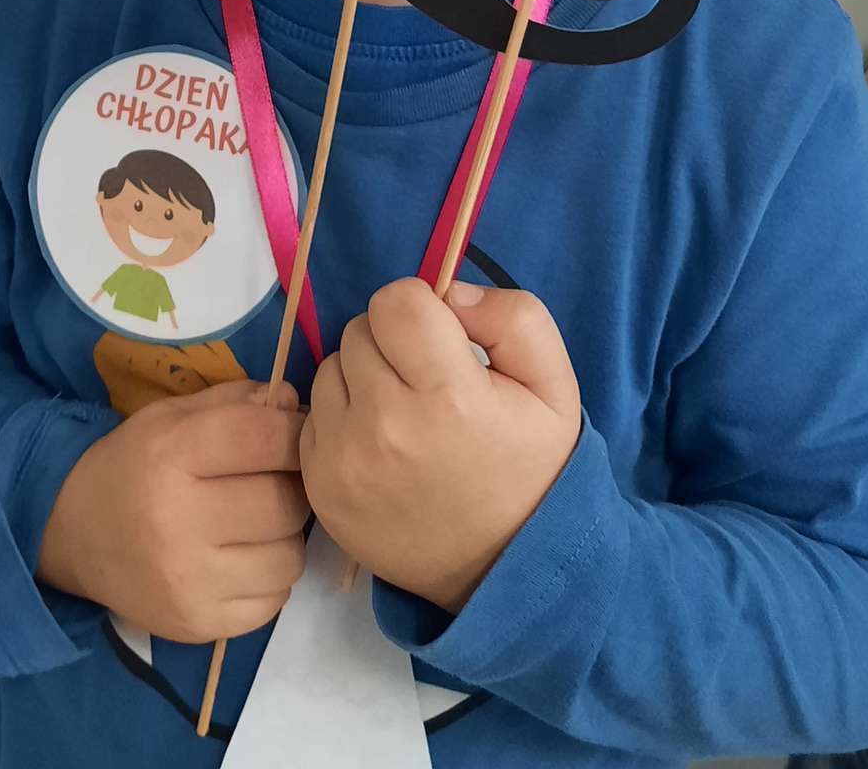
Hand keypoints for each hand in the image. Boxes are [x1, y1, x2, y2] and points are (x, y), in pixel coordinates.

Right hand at [38, 379, 307, 641]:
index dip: (293, 432)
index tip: (295, 434)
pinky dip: (268, 578)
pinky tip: (240, 559)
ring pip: (288, 557)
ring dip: (284, 537)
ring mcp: (189, 582)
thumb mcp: (170, 417)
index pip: (264, 439)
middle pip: (285, 503)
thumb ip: (235, 402)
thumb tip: (295, 404)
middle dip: (292, 487)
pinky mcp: (198, 624)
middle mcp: (178, 521)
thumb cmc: (132, 465)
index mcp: (170, 455)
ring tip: (255, 524)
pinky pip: (273, 601)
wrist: (74, 535)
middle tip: (275, 482)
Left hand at [301, 280, 580, 613]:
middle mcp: (384, 427)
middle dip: (393, 344)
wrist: (504, 573)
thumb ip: (512, 318)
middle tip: (427, 386)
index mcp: (447, 398)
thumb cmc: (530, 472)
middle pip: (361, 329)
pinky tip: (381, 448)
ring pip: (331, 367)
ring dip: (362, 379)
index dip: (421, 311)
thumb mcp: (553, 389)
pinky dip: (342, 419)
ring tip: (404, 418)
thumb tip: (448, 293)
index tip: (442, 344)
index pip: (395, 301)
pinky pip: (314, 414)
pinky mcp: (318, 486)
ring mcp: (343, 461)